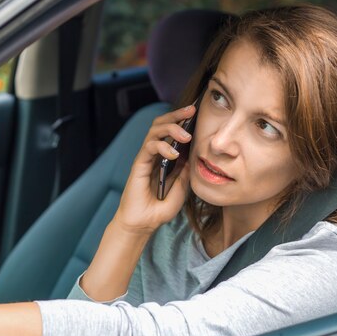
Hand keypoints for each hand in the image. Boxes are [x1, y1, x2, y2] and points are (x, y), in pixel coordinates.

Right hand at [114, 105, 195, 233]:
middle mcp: (155, 155)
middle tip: (191, 110)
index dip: (184, 121)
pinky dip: (162, 146)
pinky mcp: (138, 164)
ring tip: (186, 135)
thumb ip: (186, 174)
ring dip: (171, 128)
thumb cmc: (159, 210)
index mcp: (165, 158)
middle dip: (176, 115)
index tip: (198, 113)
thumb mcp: (181, 192)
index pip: (173, 133)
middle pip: (162, 125)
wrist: (142, 225)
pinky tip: (173, 154)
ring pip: (155, 131)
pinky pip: (149, 147)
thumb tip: (194, 156)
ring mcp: (146, 158)